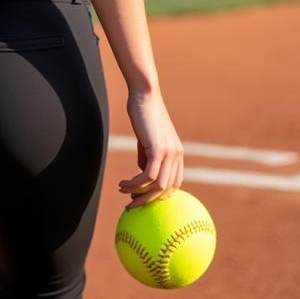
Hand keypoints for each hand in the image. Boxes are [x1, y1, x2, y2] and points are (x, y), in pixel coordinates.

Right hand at [118, 88, 183, 208]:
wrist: (144, 94)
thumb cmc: (143, 113)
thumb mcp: (146, 138)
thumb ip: (147, 155)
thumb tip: (142, 173)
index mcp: (176, 154)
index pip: (174, 184)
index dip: (159, 194)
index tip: (142, 197)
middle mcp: (176, 156)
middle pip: (166, 190)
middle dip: (148, 200)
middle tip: (131, 204)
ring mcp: (169, 153)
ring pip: (158, 186)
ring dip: (139, 193)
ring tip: (122, 192)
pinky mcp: (158, 149)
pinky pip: (148, 175)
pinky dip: (134, 183)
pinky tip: (123, 183)